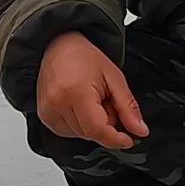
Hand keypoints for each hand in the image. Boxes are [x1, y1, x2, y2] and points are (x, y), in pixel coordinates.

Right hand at [35, 31, 148, 149]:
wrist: (57, 46)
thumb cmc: (83, 56)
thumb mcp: (114, 78)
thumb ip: (128, 107)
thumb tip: (140, 130)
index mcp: (76, 93)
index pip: (98, 130)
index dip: (116, 139)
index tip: (128, 139)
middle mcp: (57, 104)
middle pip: (91, 134)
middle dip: (105, 125)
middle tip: (106, 101)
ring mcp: (48, 111)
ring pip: (81, 135)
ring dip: (92, 124)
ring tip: (91, 100)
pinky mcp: (44, 116)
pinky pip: (69, 132)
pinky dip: (80, 124)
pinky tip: (80, 106)